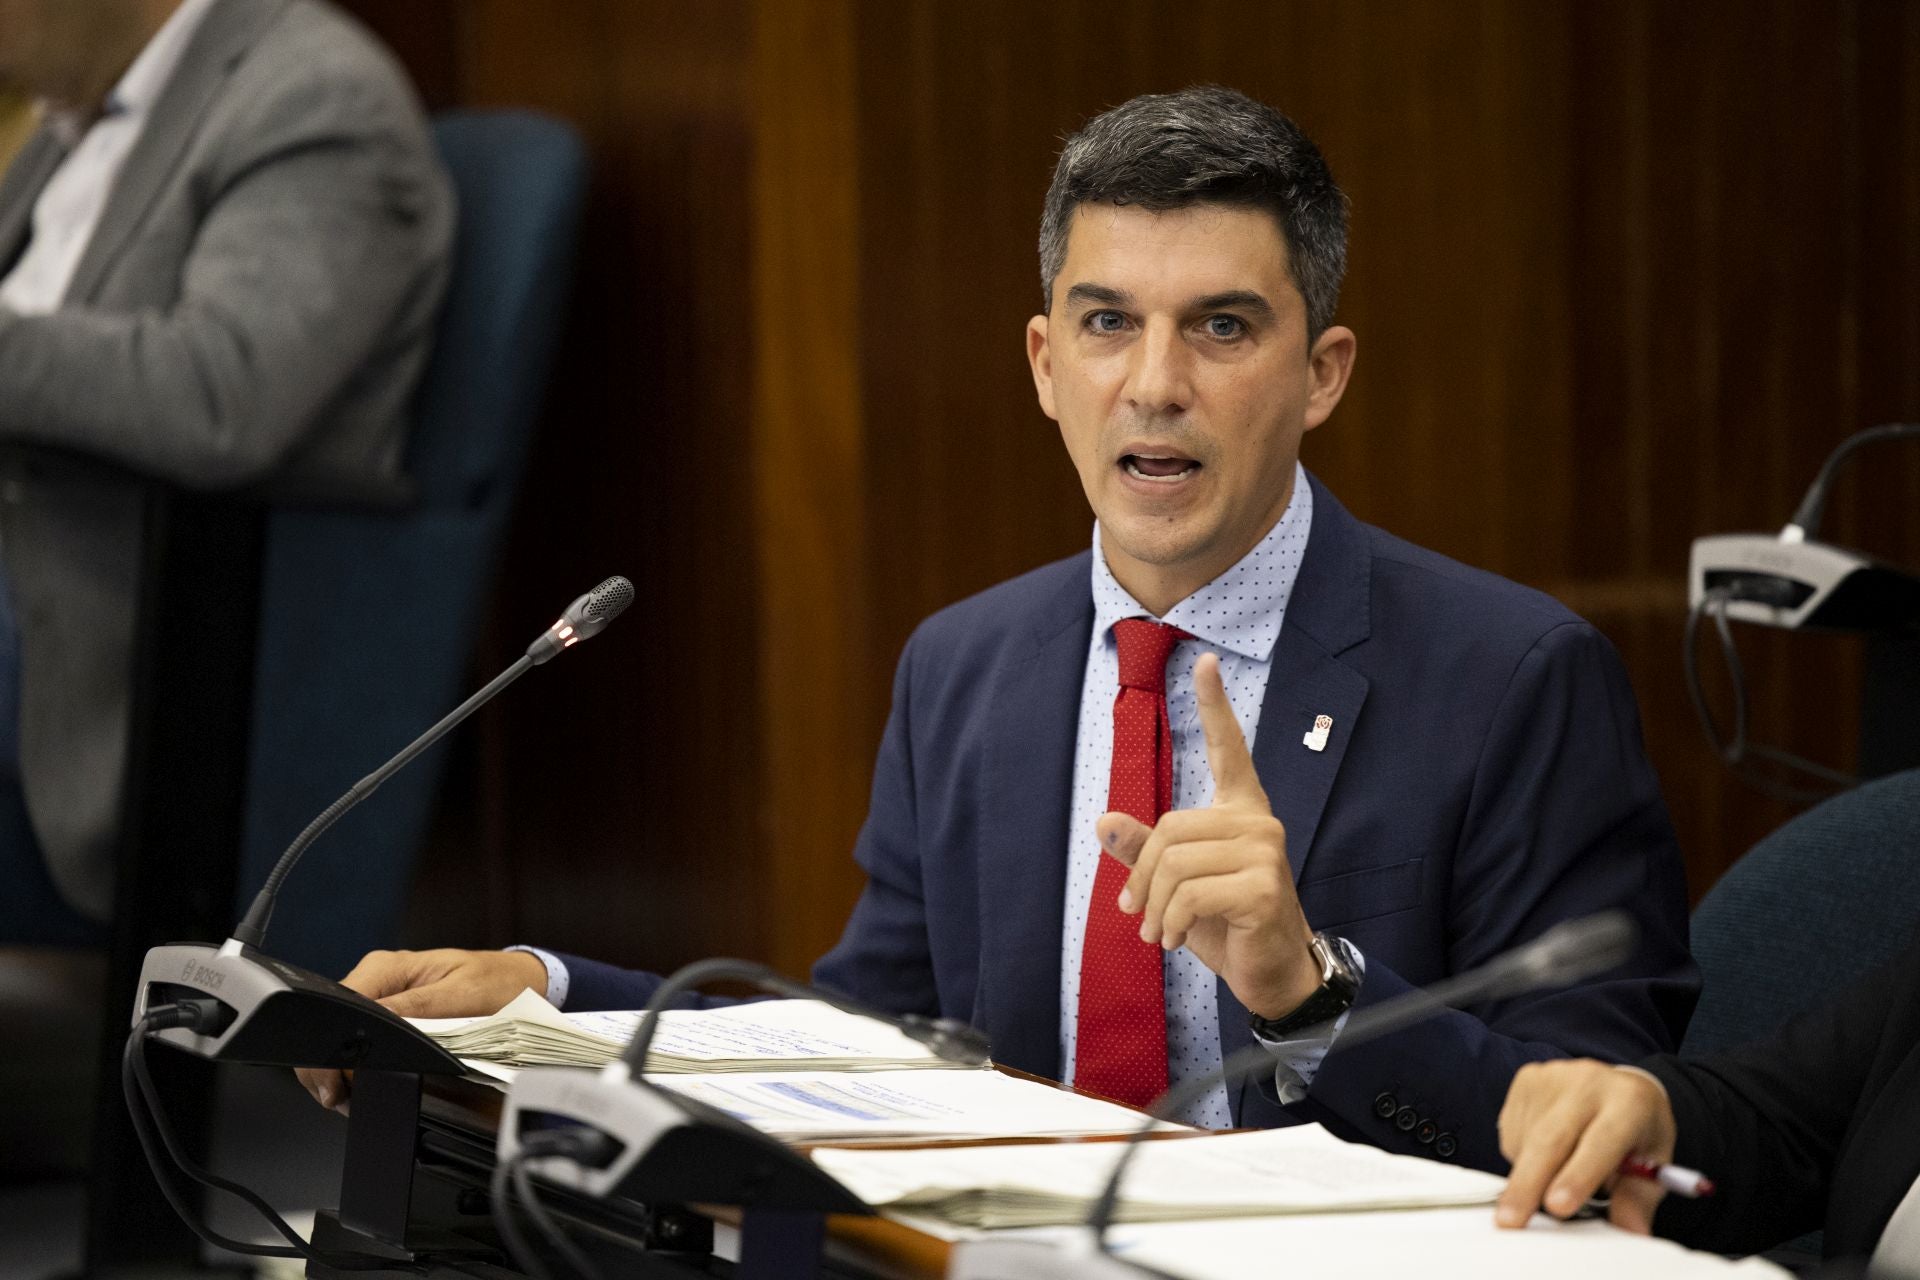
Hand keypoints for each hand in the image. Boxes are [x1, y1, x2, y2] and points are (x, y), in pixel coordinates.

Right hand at [295, 947, 547, 1111]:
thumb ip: (420, 1008)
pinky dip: (364, 1065)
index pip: (340, 1005)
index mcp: (389, 967)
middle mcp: (379, 979)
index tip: (340, 1080)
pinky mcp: (392, 1014)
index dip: (333, 1047)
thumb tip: (379, 1020)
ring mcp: (382, 997)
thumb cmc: (497, 981)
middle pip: (334, 1025)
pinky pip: (365, 1040)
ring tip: (359, 1096)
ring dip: (348, 1069)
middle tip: (347, 1100)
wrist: (520, 981)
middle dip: (335, 1066)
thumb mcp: (463, 994)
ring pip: (344, 1037)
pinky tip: (372, 1082)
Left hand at [1100, 651, 1318, 1017]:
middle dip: (1143, 876)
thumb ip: (1144, 851)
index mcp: (1240, 809)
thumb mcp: (1176, 885)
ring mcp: (1265, 851)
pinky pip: (1190, 893)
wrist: (1271, 973)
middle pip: (1171, 827)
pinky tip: (1175, 938)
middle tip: (1136, 913)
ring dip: (1154, 906)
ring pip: (1175, 862)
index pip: (1228, 748)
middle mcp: (1257, 821)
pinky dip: (1170, 921)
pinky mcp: (1263, 886)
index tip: (1204, 660)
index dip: (1214, 704)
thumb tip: (1104, 820)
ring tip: (1157, 931)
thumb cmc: (1226, 923)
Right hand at [1495, 1059, 1675, 1231]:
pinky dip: (1522, 1158)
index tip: (1557, 1207)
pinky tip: (1545, 1154)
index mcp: (1630, 1101)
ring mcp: (1552, 1077)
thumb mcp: (1652, 1163)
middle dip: (1529, 1183)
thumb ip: (1637, 1198)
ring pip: (1527, 1140)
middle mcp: (1588, 1082)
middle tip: (1511, 1220)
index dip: (1578, 1175)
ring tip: (1553, 1182)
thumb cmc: (1636, 1128)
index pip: (1601, 1140)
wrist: (1619, 1084)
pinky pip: (1513, 1133)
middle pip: (1550, 1137)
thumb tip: (1630, 1230)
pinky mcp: (1526, 1079)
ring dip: (1529, 1176)